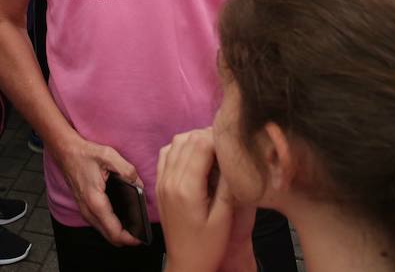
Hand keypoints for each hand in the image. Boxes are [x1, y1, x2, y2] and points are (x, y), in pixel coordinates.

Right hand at [53, 134, 142, 246]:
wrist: (65, 152)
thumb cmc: (84, 154)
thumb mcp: (109, 156)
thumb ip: (127, 170)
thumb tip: (139, 184)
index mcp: (95, 201)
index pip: (114, 231)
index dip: (129, 238)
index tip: (141, 238)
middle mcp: (88, 210)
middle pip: (109, 237)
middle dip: (126, 239)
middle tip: (141, 233)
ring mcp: (85, 210)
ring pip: (104, 232)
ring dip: (118, 233)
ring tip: (134, 226)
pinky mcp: (84, 207)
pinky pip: (99, 224)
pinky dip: (111, 226)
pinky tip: (121, 219)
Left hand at [157, 129, 238, 271]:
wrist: (185, 265)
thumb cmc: (207, 246)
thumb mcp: (224, 219)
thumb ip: (228, 186)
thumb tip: (234, 157)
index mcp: (186, 188)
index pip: (200, 144)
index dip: (218, 138)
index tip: (233, 145)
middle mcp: (169, 180)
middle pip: (187, 139)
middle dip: (208, 136)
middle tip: (227, 147)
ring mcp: (161, 181)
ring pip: (175, 142)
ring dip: (194, 140)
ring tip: (214, 151)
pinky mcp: (159, 185)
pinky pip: (166, 154)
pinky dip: (181, 148)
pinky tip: (195, 158)